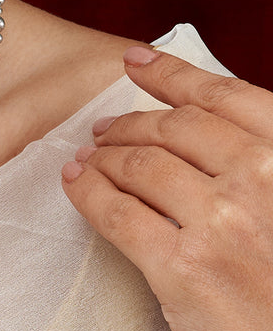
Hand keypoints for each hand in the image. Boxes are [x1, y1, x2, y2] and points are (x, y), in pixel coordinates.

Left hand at [61, 46, 272, 330]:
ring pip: (138, 164)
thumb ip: (261, 169)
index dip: (172, 73)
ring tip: (89, 157)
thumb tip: (207, 133)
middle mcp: (261, 182)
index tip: (136, 61)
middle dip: (131, 121)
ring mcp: (221, 224)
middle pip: (174, 128)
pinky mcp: (183, 269)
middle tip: (104, 127)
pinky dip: (88, 191)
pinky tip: (77, 184)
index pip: (225, 98)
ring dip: (105, 155)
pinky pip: (117, 211)